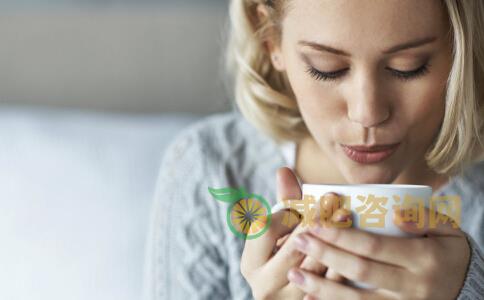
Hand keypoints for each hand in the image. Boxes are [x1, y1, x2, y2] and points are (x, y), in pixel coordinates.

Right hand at [240, 167, 350, 298]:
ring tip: (349, 218)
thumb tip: (284, 170)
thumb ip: (284, 203)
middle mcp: (263, 286)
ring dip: (333, 243)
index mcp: (250, 263)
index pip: (265, 230)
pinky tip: (357, 249)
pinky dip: (343, 268)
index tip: (313, 202)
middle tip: (338, 203)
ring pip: (312, 271)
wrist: (288, 296)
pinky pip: (329, 289)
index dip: (288, 214)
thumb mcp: (281, 232)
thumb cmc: (285, 255)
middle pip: (291, 250)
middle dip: (315, 224)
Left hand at [287, 206, 469, 299]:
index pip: (374, 246)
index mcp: (423, 259)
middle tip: (300, 240)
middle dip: (326, 255)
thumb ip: (423, 217)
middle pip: (360, 270)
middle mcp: (413, 287)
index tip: (316, 223)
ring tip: (295, 273)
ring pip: (357, 299)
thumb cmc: (449, 253)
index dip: (342, 235)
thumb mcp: (448, 230)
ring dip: (322, 287)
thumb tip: (395, 213)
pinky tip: (312, 298)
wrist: (467, 288)